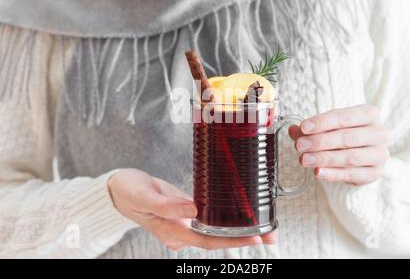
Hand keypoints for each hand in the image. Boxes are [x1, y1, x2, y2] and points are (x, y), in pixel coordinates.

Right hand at [108, 168, 275, 250]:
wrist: (118, 189)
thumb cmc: (129, 191)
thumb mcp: (144, 196)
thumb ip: (168, 205)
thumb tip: (193, 211)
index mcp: (172, 230)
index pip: (207, 239)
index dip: (232, 240)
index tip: (256, 238)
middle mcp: (180, 230)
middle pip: (216, 239)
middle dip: (245, 238)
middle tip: (273, 234)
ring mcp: (183, 223)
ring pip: (215, 230)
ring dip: (239, 230)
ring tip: (265, 226)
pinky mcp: (184, 213)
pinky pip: (208, 220)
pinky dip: (226, 220)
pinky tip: (240, 215)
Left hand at [289, 105, 388, 185]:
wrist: (362, 154)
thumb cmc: (344, 134)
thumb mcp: (328, 127)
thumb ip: (310, 129)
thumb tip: (293, 130)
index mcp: (369, 114)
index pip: (344, 116)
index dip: (322, 122)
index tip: (304, 128)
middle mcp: (379, 133)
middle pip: (347, 138)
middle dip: (320, 142)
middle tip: (300, 146)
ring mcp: (379, 154)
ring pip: (350, 157)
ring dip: (324, 159)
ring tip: (305, 160)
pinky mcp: (375, 173)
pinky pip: (352, 175)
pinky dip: (333, 174)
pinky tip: (318, 172)